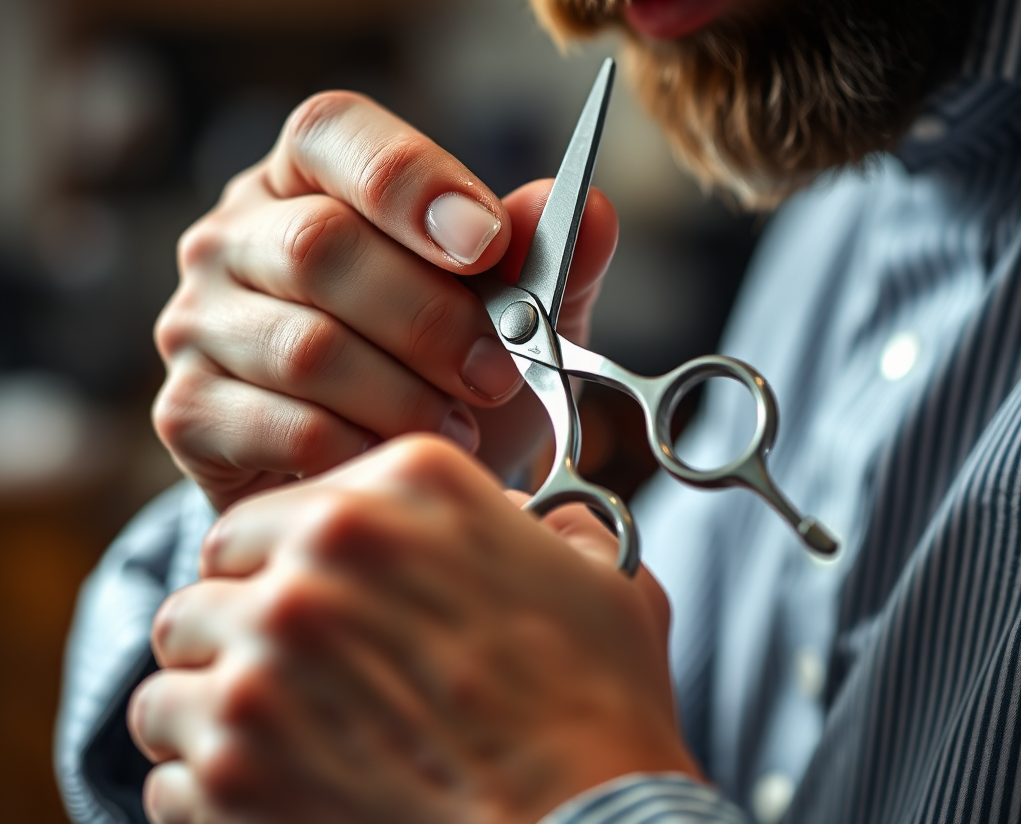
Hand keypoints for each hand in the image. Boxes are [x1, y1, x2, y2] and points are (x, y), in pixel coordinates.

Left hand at [129, 436, 699, 823]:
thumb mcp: (594, 570)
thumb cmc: (596, 699)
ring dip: (213, 694)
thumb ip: (540, 522)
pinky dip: (206, 781)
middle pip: (214, 576)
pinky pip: (167, 765)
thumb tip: (526, 519)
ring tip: (270, 727)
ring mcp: (267, 658)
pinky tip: (269, 788)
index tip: (310, 596)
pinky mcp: (234, 768)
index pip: (274, 510)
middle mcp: (320, 554)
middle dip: (242, 617)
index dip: (286, 558)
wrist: (594, 822)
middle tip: (289, 664)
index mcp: (404, 487)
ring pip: (176, 662)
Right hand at [154, 92, 617, 510]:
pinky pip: (281, 426)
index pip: (331, 133)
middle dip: (430, 320)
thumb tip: (589, 210)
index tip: (487, 245)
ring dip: (406, 395)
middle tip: (498, 372)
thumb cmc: (443, 366)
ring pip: (306, 346)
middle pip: (321, 246)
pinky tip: (397, 456)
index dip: (411, 181)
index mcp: (309, 179)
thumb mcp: (512, 309)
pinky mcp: (188, 409)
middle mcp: (236, 235)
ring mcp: (199, 321)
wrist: (379, 463)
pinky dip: (359, 449)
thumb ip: (548, 258)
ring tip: (462, 425)